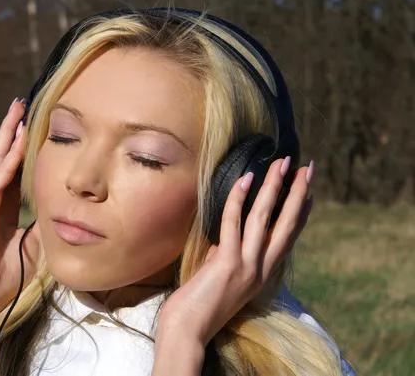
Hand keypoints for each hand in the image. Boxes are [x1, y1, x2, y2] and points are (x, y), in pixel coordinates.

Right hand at [0, 99, 40, 368]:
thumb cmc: (7, 271)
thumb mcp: (33, 243)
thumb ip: (42, 224)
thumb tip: (61, 213)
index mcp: (3, 206)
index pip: (14, 170)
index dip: (22, 149)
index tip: (32, 129)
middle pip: (3, 156)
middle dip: (12, 130)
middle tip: (20, 105)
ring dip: (9, 133)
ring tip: (17, 110)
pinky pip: (0, 175)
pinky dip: (10, 156)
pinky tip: (19, 138)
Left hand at [156, 158, 313, 346]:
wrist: (188, 332)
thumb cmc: (199, 306)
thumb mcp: (221, 277)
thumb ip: (227, 256)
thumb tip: (224, 238)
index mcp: (261, 274)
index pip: (287, 238)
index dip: (300, 213)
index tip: (309, 192)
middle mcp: (260, 270)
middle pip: (286, 224)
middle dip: (297, 193)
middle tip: (305, 167)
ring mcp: (246, 266)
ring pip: (265, 219)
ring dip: (274, 188)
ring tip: (281, 164)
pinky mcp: (226, 263)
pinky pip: (234, 224)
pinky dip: (239, 199)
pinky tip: (245, 179)